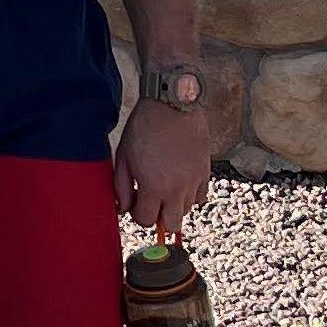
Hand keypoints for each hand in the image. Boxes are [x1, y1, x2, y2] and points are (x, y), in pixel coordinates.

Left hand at [115, 96, 211, 235]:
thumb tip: (122, 208)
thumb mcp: (123, 156)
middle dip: (159, 218)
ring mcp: (194, 180)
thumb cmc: (144, 126)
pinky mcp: (205, 170)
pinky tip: (182, 181)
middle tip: (152, 200)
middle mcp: (176, 189)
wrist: (172, 102)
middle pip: (171, 225)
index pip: (146, 221)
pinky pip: (201, 196)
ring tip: (166, 186)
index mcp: (154, 187)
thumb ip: (120, 187)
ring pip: (187, 211)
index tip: (136, 200)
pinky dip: (192, 195)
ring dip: (175, 205)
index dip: (137, 214)